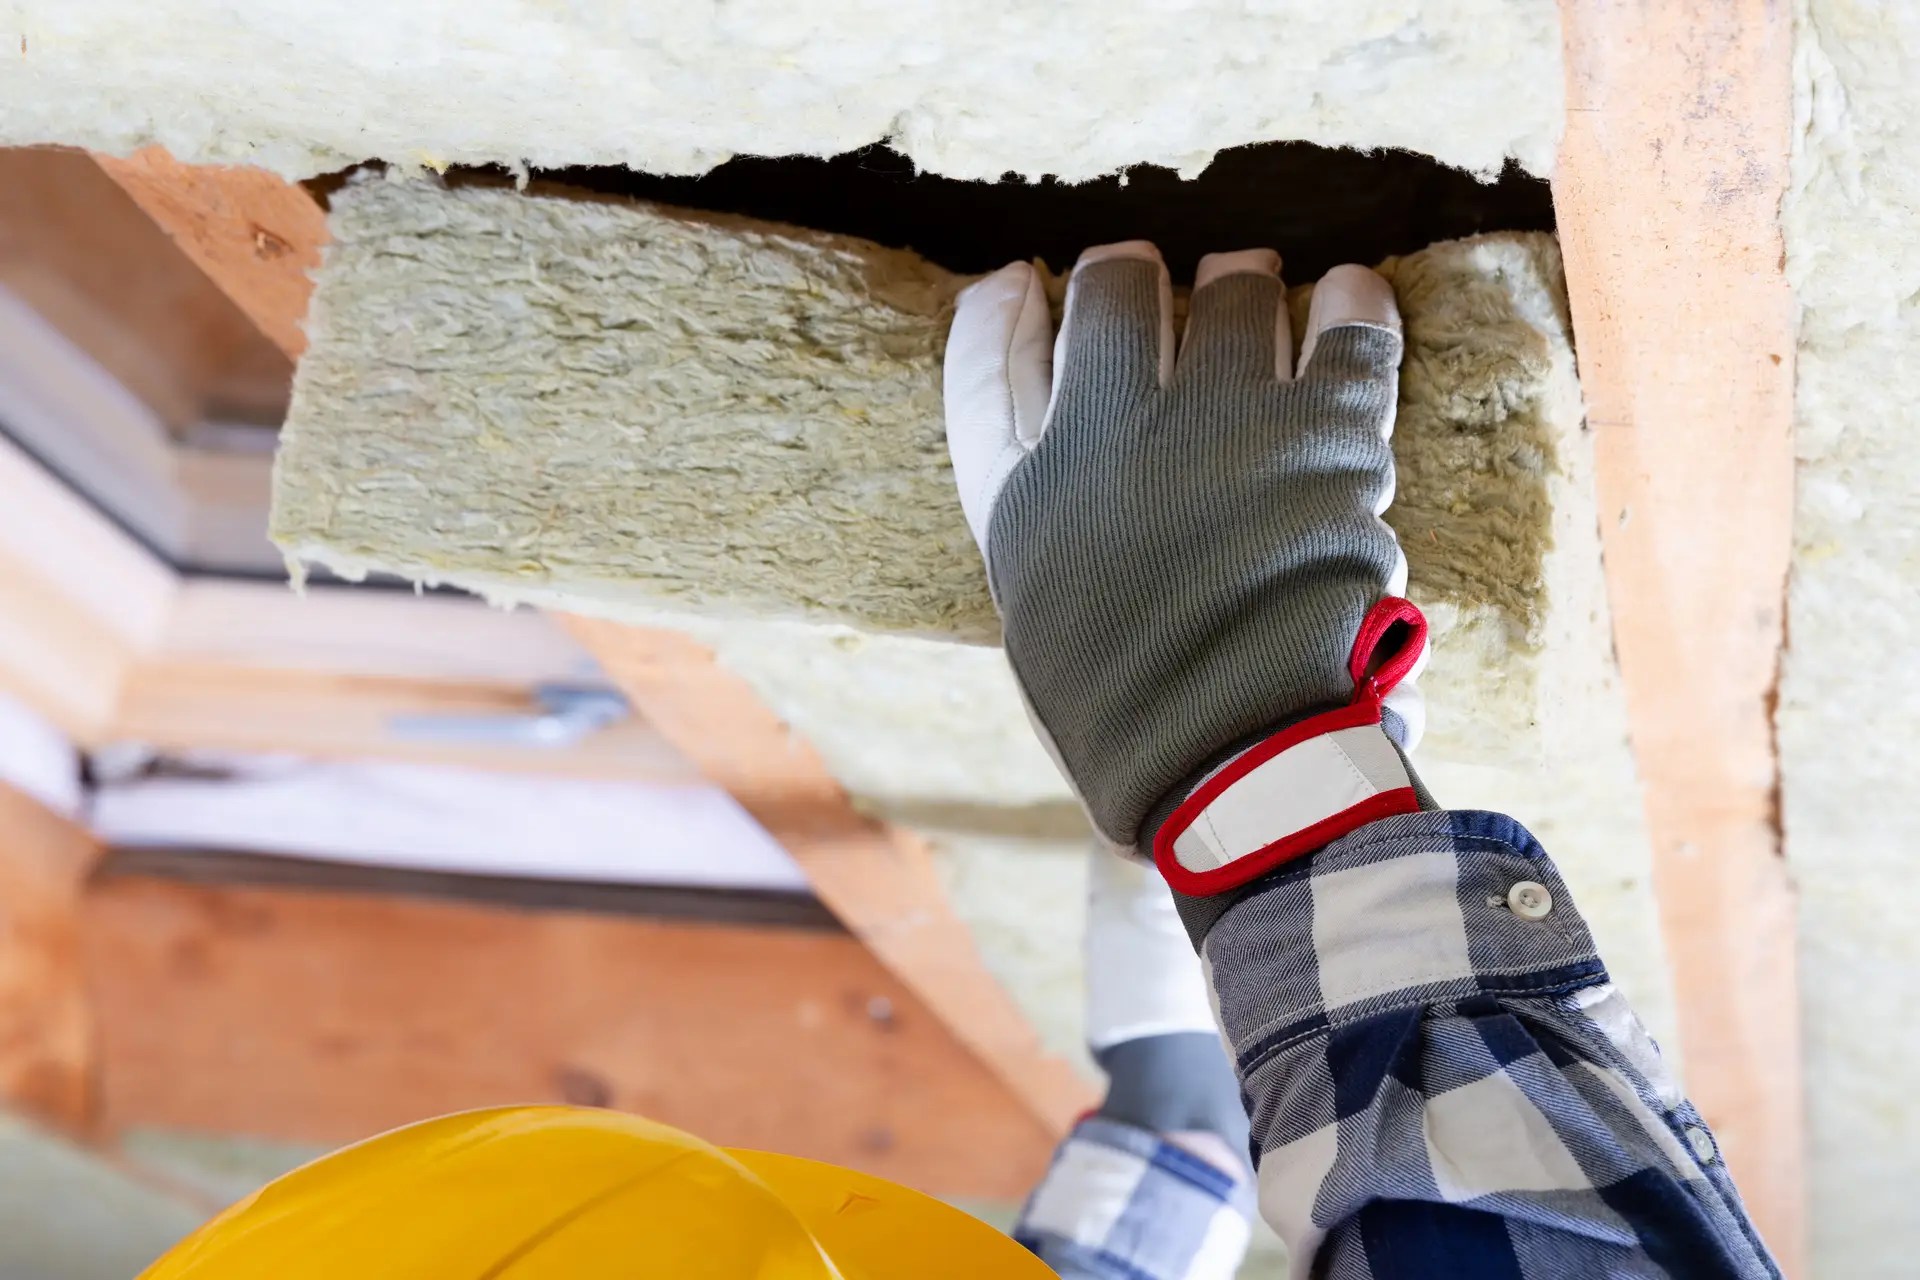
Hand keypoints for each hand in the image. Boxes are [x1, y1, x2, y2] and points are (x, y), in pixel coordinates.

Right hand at [944, 242, 1426, 897]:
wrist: (1240, 760)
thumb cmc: (1129, 705)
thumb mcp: (1037, 607)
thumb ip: (1028, 495)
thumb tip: (1033, 360)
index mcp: (1030, 491)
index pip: (989, 365)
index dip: (1004, 314)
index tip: (1024, 283)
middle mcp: (1114, 434)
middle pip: (1116, 293)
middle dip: (1134, 281)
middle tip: (1159, 291)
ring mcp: (1222, 421)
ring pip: (1235, 295)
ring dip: (1242, 290)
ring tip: (1256, 297)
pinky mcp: (1326, 434)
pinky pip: (1349, 333)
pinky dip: (1353, 308)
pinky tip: (1351, 292)